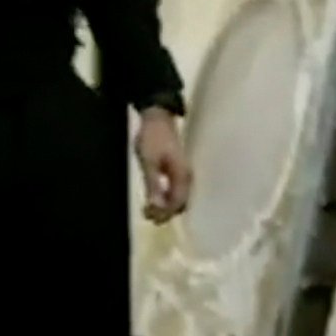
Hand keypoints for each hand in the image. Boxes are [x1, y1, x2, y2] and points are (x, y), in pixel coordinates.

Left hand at [136, 109, 192, 223]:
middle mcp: (187, 177)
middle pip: (181, 202)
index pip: (178, 202)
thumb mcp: (149, 162)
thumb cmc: (152, 138)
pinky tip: (155, 198)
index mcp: (183, 175)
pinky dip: (166, 197)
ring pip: (178, 197)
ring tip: (149, 210)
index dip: (165, 213)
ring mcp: (184, 174)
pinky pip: (176, 190)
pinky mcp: (178, 171)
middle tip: (148, 215)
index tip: (150, 217)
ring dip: (166, 206)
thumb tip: (156, 207)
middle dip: (166, 212)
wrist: (157, 117)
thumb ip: (153, 184)